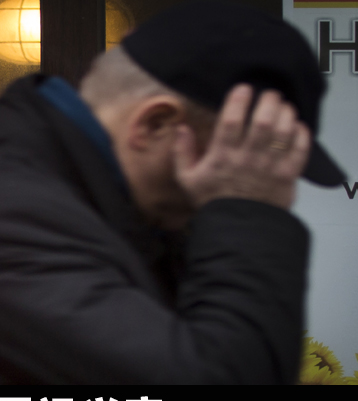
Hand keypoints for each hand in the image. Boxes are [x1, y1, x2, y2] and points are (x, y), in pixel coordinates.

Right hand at [173, 84, 310, 209]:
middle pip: (263, 121)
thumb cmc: (213, 201)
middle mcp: (247, 158)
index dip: (238, 101)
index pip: (231, 122)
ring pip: (283, 132)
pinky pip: (300, 149)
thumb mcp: (187, 179)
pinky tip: (296, 126)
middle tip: (269, 94)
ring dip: (286, 114)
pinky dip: (301, 134)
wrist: (237, 228)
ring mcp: (270, 166)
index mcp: (222, 156)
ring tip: (284, 107)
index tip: (243, 89)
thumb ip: (182, 153)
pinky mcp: (288, 175)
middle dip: (268, 102)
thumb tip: (182, 129)